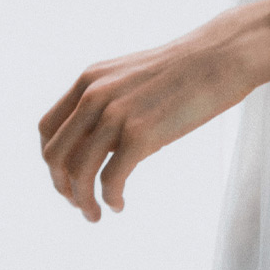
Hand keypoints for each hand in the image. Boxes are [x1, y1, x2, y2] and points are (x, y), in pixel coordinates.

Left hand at [38, 3, 269, 221]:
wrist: (222, 56)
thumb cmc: (185, 69)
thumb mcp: (132, 77)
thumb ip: (108, 103)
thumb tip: (99, 146)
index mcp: (90, 80)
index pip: (47, 130)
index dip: (52, 161)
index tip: (67, 178)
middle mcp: (95, 95)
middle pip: (55, 156)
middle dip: (62, 187)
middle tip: (79, 203)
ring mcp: (116, 114)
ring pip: (78, 173)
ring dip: (83, 201)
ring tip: (96, 214)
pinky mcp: (141, 133)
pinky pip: (110, 180)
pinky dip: (110, 199)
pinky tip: (120, 204)